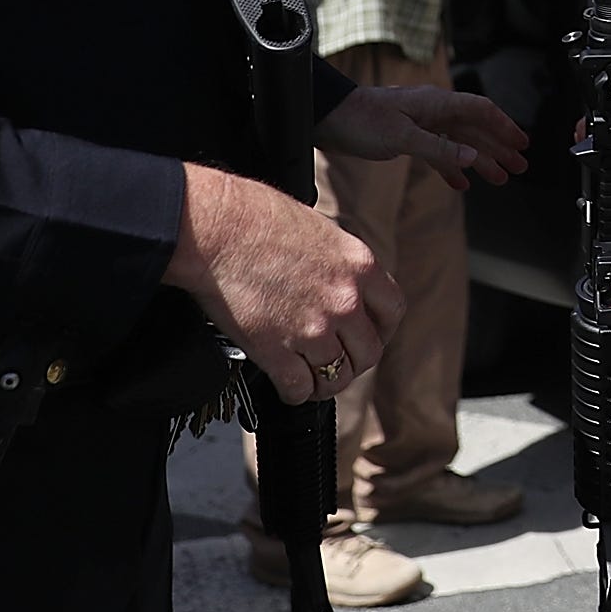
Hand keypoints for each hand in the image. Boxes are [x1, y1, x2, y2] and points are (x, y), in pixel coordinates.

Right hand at [163, 163, 405, 403]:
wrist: (218, 228)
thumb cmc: (258, 218)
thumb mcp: (321, 232)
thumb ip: (338, 264)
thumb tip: (337, 284)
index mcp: (360, 266)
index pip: (392, 312)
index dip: (381, 330)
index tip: (369, 336)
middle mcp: (345, 300)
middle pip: (368, 352)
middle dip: (354, 361)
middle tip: (338, 362)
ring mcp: (313, 328)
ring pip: (337, 376)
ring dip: (325, 382)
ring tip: (312, 379)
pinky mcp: (277, 350)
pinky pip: (298, 388)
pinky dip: (294, 393)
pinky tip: (287, 386)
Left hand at [317, 83, 529, 191]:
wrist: (328, 118)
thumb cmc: (361, 121)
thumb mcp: (402, 138)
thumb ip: (440, 149)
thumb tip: (474, 157)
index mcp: (437, 104)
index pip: (482, 111)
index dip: (504, 127)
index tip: (522, 144)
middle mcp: (433, 111)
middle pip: (475, 129)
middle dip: (499, 148)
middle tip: (518, 167)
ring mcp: (421, 123)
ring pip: (460, 142)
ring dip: (480, 160)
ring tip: (498, 178)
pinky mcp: (408, 136)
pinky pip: (439, 151)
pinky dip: (452, 167)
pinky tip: (460, 183)